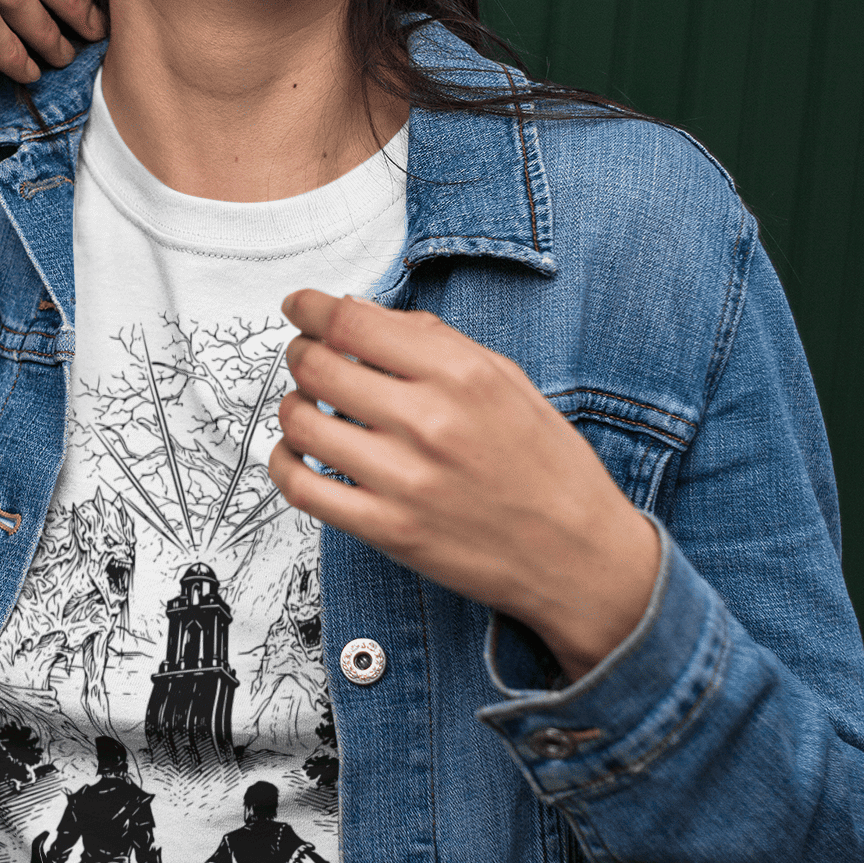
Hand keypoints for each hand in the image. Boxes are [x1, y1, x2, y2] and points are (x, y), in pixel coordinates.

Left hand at [267, 291, 660, 680]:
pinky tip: (295, 453)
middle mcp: (429, 422)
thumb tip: (360, 312)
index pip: (352, 322)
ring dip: (292, 406)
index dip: (310, 308)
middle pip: (318, 367)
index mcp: (461, 373)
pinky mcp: (388, 530)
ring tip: (306, 406)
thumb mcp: (506, 379)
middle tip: (304, 355)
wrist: (579, 556)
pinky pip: (303, 488)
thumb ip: (434, 342)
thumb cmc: (548, 465)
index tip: (298, 306)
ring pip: (302, 423)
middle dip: (299, 353)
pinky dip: (284, 463)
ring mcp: (405, 479)